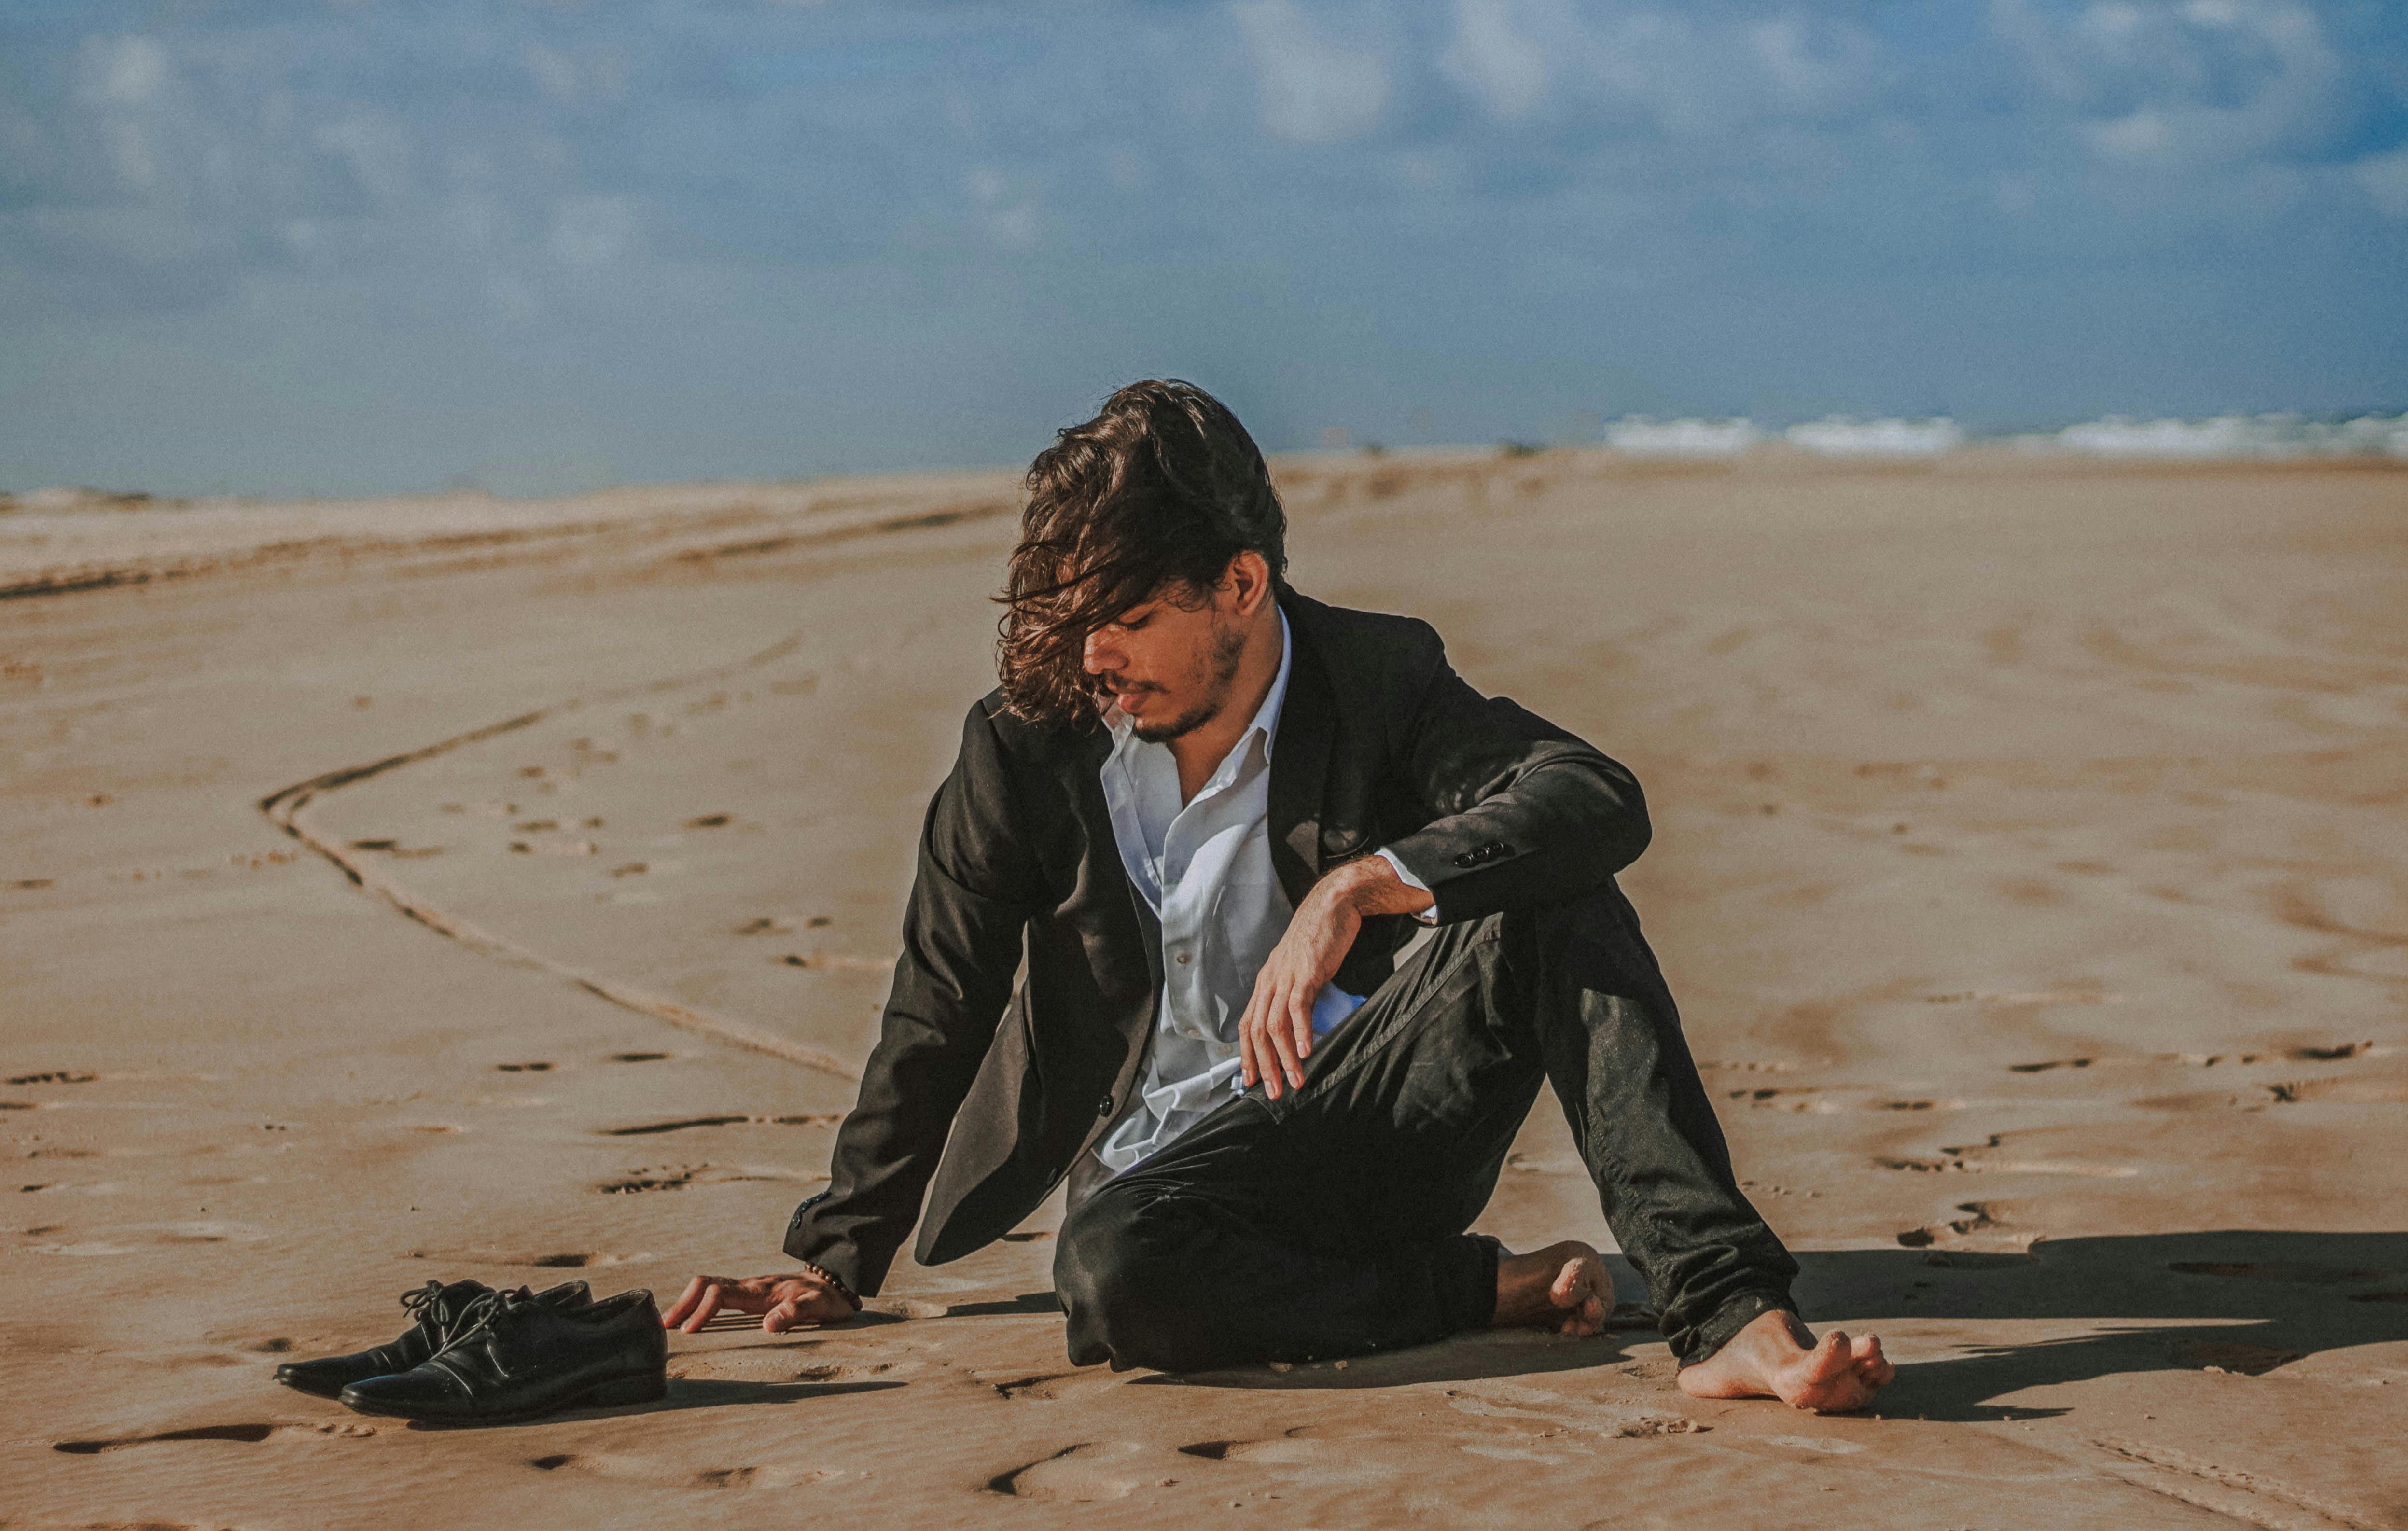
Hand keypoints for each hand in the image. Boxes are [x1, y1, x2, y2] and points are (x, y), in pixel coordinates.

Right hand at [661, 1271, 857, 1334]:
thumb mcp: (818, 1307)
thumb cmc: (827, 1298)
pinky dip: (698, 1302)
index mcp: (759, 1290)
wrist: (836, 1282)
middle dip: (682, 1303)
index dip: (701, 1311)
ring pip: (708, 1287)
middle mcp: (749, 1286)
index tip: (689, 1332)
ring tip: (668, 1323)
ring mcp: (748, 1288)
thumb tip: (768, 1326)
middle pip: (705, 1285)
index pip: (719, 1294)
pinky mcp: (750, 1294)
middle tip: (663, 1326)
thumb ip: (796, 1313)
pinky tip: (692, 1318)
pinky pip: (717, 1293)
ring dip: (687, 1302)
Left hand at [1237, 856, 1432, 1099]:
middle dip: (1263, 1067)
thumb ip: (1294, 994)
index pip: (1248, 1025)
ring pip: (1275, 1025)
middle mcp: (1270, 980)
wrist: (1334, 902)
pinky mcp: (1306, 970)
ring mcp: (1286, 975)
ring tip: (1296, 1080)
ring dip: (1285, 1057)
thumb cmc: (1320, 937)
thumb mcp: (1300, 969)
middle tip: (1273, 1093)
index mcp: (1266, 981)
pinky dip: (1302, 1031)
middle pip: (1257, 1032)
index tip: (1250, 1081)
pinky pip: (1299, 1006)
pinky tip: (1308, 1050)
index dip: (1246, 1055)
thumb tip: (1297, 1024)